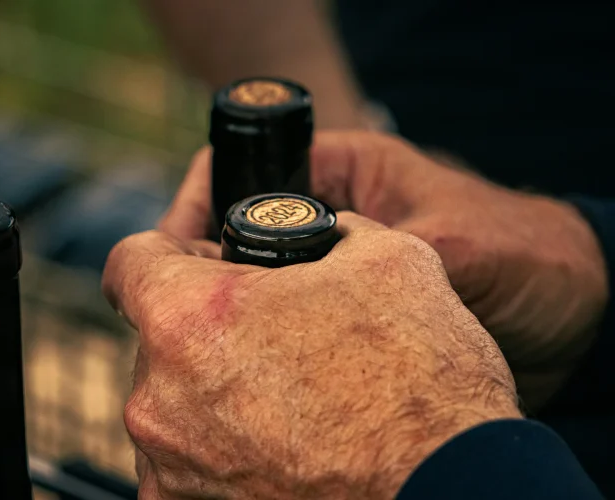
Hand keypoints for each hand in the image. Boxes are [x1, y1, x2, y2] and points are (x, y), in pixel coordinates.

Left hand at [103, 216, 520, 498]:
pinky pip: (188, 461)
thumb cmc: (422, 383)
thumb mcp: (387, 260)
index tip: (203, 265)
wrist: (456, 489)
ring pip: (173, 401)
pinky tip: (284, 443)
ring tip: (288, 395)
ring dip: (212, 390)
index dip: (170, 251)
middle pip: (156, 337)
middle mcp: (158, 399)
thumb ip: (328, 232)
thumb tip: (324, 234)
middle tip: (269, 334)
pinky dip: (222, 448)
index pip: (130, 261)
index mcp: (188, 318)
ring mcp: (171, 469)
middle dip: (204, 327)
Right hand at [159, 132, 608, 409]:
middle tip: (184, 319)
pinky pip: (283, 329)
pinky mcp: (339, 319)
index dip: (196, 206)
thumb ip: (390, 255)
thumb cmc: (527, 253)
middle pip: (233, 236)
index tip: (172, 257)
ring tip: (213, 355)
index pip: (240, 171)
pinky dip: (263, 350)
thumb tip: (315, 290)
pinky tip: (253, 379)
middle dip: (204, 276)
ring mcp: (328, 272)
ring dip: (230, 317)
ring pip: (252, 288)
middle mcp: (325, 219)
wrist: (571, 311)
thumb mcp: (460, 244)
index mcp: (342, 173)